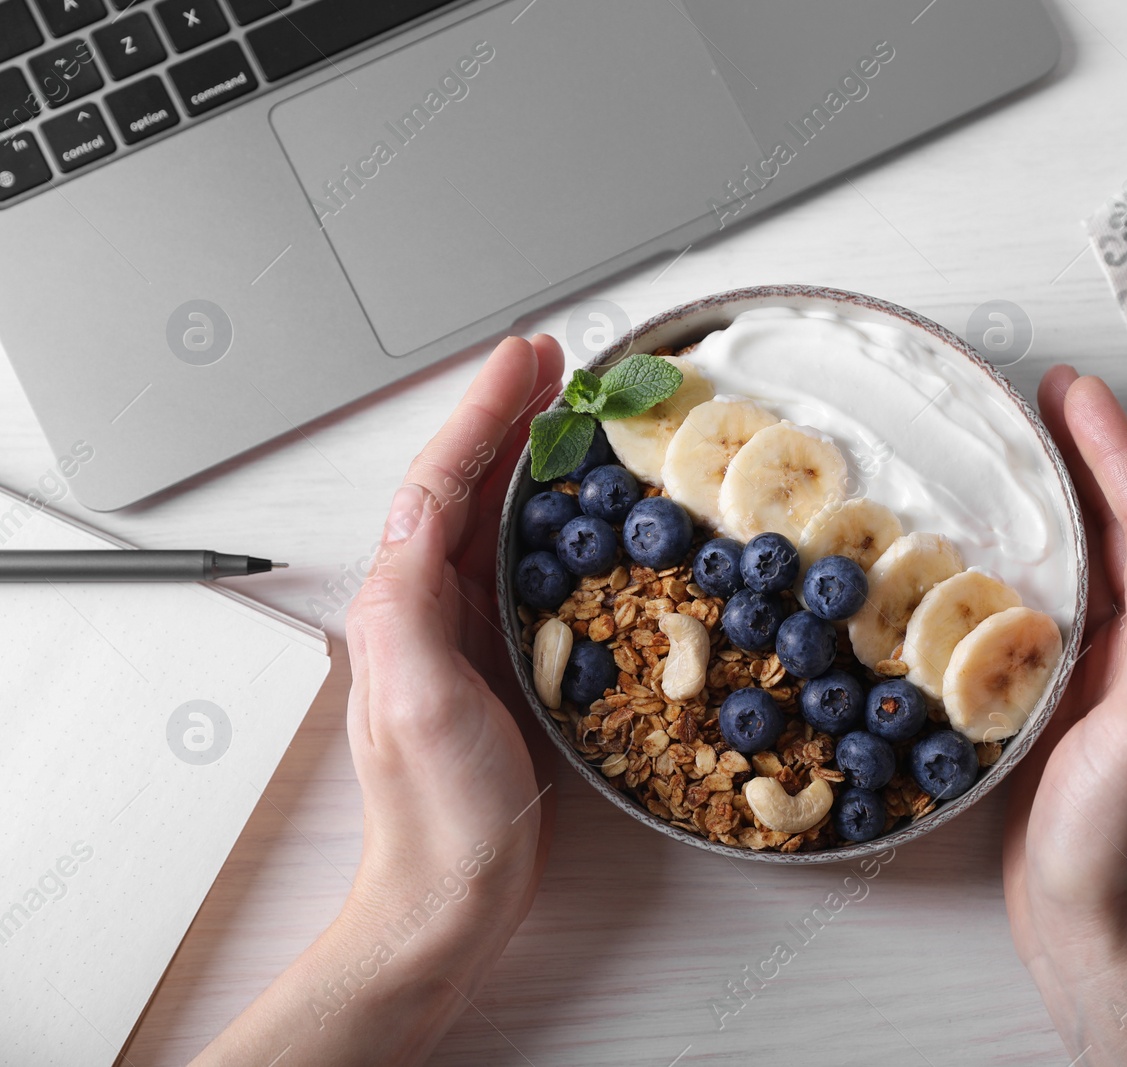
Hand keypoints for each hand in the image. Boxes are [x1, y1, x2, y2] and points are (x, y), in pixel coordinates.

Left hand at [197, 336, 565, 1066]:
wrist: (454, 894)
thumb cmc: (438, 812)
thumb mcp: (415, 702)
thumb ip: (407, 602)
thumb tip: (419, 507)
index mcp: (405, 599)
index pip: (443, 478)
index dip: (486, 410)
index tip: (530, 358)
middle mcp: (433, 601)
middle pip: (472, 481)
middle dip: (514, 413)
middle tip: (563, 362)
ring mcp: (473, 627)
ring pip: (504, 515)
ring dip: (538, 455)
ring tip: (580, 411)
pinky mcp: (511, 657)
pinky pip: (533, 566)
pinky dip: (561, 520)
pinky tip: (593, 510)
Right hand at [1002, 367, 1126, 1063]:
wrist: (1091, 920)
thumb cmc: (1118, 841)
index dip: (1112, 449)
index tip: (1071, 393)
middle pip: (1124, 525)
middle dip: (1089, 453)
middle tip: (1044, 397)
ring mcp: (1111, 667)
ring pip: (1090, 555)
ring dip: (1061, 493)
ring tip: (1020, 446)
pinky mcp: (1068, 691)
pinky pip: (1054, 598)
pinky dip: (1031, 551)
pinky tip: (996, 542)